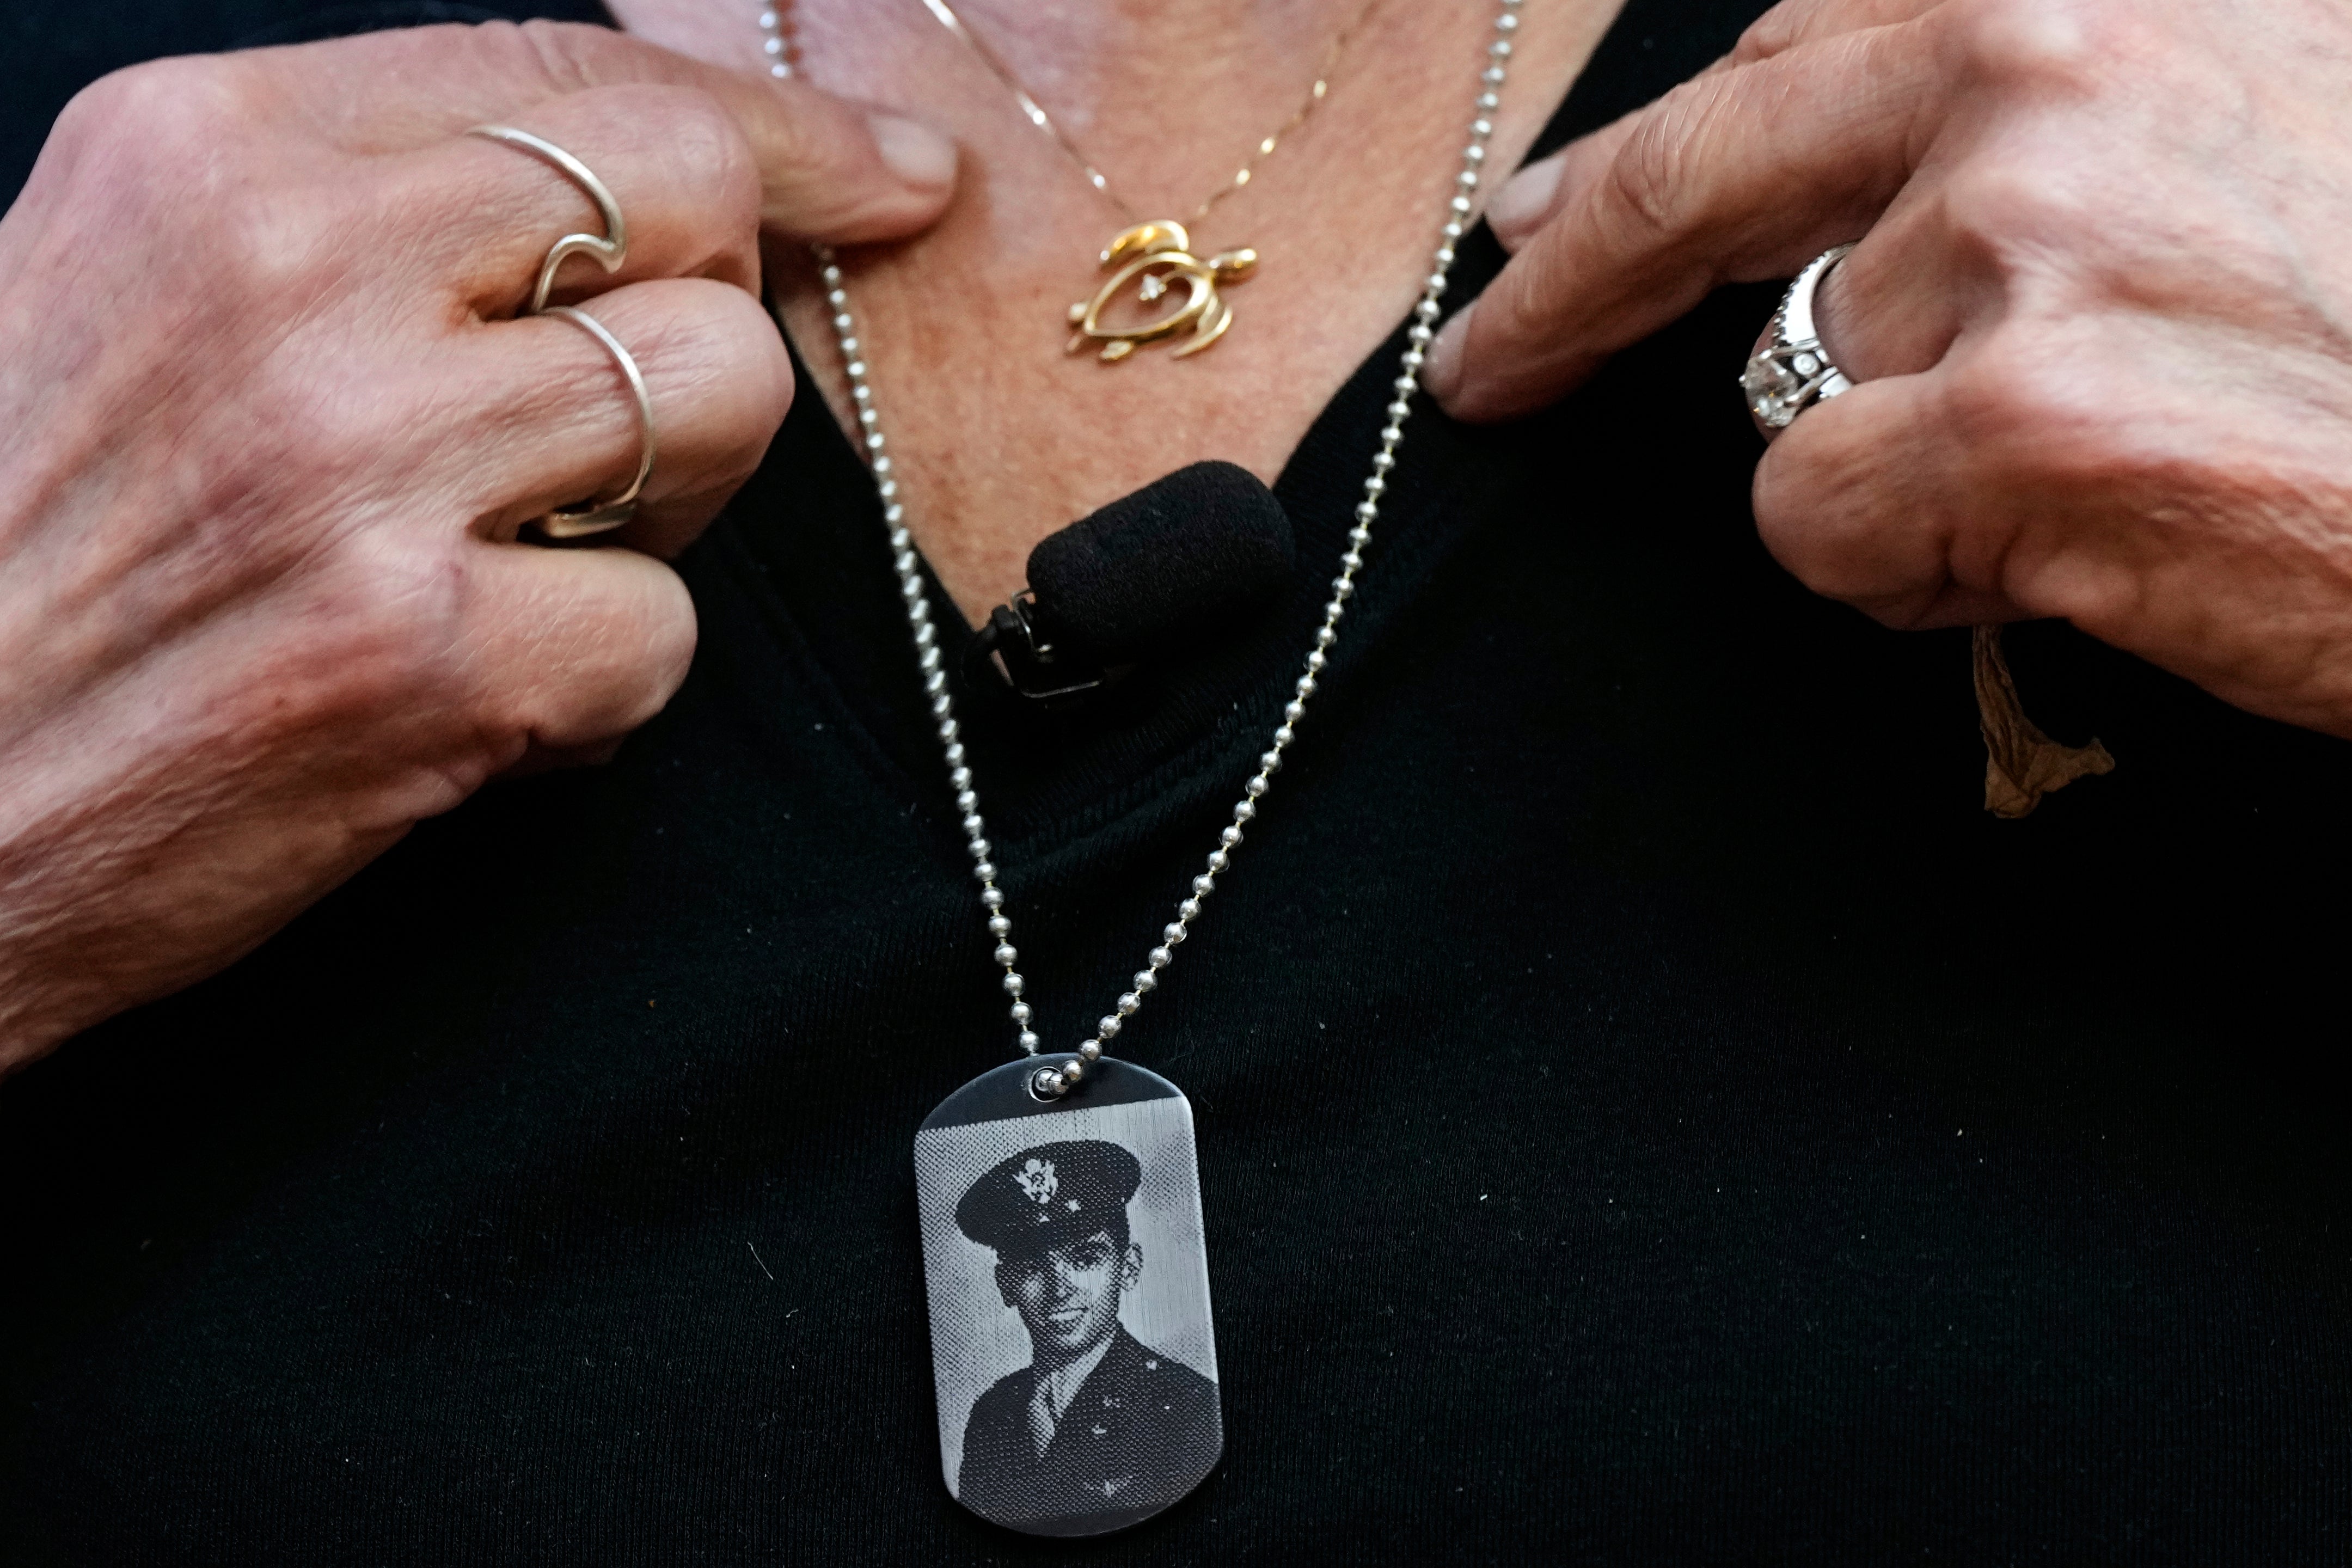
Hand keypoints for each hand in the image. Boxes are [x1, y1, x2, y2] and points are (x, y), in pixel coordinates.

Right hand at [0, 22, 955, 1068]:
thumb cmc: (29, 549)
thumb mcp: (140, 287)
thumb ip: (368, 209)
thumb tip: (625, 187)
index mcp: (211, 153)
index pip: (574, 71)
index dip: (774, 126)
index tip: (888, 176)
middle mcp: (289, 276)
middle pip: (695, 200)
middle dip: (727, 301)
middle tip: (645, 411)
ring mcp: (362, 468)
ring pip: (725, 393)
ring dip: (679, 494)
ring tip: (532, 552)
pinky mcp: (427, 658)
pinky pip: (665, 625)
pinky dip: (601, 678)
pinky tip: (478, 694)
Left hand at [1425, 0, 2351, 737]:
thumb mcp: (2268, 112)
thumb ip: (2070, 108)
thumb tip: (1876, 168)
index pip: (1806, 39)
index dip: (1669, 133)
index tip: (1557, 206)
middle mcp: (2050, 68)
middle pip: (1711, 167)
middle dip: (1572, 268)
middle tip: (1495, 343)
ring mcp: (2026, 246)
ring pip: (1805, 379)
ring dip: (1889, 453)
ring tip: (2083, 476)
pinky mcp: (2017, 429)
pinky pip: (1820, 514)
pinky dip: (1900, 565)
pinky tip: (2050, 554)